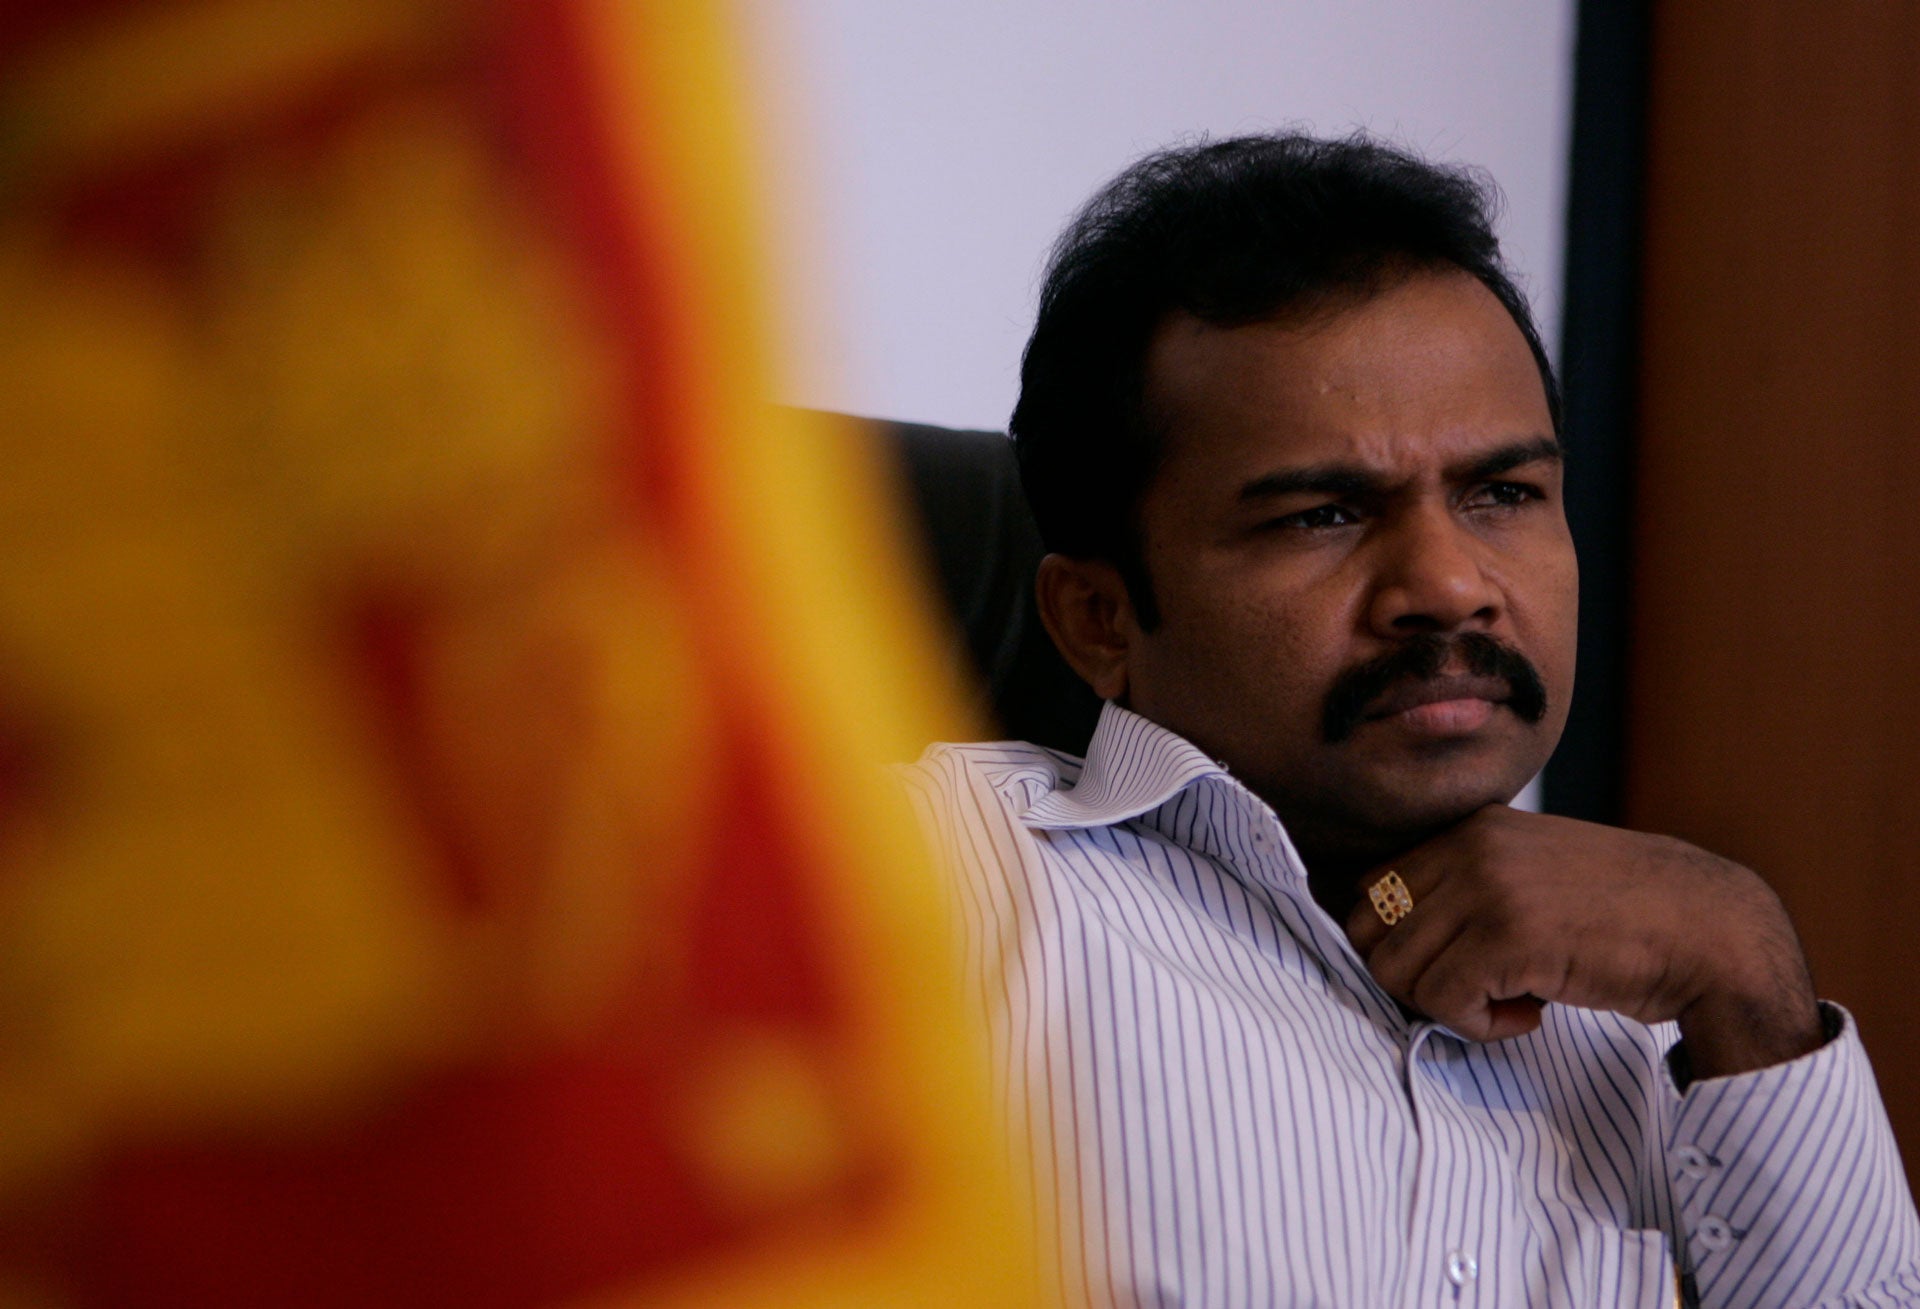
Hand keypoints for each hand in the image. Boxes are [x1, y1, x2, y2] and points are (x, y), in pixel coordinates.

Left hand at [1344, 805, 1824, 1079]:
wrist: (1711, 932)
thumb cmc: (1621, 916)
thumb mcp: (1530, 874)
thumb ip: (1464, 885)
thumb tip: (1377, 930)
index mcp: (1469, 826)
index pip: (1368, 888)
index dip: (1396, 943)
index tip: (1452, 966)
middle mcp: (1469, 846)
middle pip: (1367, 930)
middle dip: (1409, 976)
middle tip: (1473, 992)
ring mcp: (1487, 887)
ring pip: (1394, 970)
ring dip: (1447, 1006)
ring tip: (1510, 1001)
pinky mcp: (1509, 935)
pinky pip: (1443, 999)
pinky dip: (1479, 1026)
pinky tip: (1530, 1015)